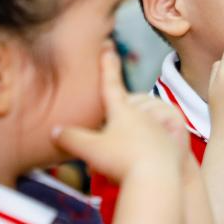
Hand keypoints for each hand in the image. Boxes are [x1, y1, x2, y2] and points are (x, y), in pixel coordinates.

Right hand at [53, 45, 186, 182]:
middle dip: (117, 106)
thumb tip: (54, 131)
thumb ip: (71, 138)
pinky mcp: (168, 145)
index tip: (108, 47)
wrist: (158, 177)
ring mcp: (157, 129)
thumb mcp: (89, 149)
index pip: (111, 83)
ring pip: (140, 125)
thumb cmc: (122, 160)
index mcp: (123, 110)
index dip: (107, 65)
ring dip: (130, 131)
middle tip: (113, 102)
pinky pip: (153, 141)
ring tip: (119, 145)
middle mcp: (142, 115)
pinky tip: (137, 159)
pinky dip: (143, 147)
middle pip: (126, 106)